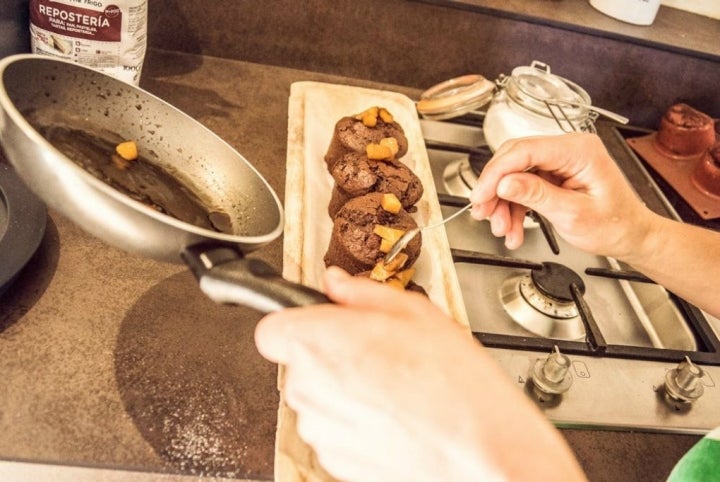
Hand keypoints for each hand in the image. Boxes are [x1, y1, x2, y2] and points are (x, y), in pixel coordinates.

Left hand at [255, 267, 585, 481]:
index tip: (321, 322)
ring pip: (318, 398)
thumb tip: (337, 284)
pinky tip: (395, 413)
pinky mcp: (335, 461)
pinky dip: (356, 421)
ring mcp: (319, 431)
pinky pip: (335, 429)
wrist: (482, 452)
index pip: (271, 326)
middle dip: (329, 353)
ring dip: (344, 389)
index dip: (297, 321)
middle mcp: (307, 390)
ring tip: (393, 385)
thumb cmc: (453, 386)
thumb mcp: (415, 312)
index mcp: (316, 343)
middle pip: (299, 363)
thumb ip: (362, 293)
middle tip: (376, 349)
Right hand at [469, 133, 653, 258]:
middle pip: (514, 159)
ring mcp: (560, 161)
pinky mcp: (554, 174)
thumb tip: (505, 183)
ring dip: (503, 203)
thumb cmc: (615, 225)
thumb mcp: (573, 214)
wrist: (631, 236)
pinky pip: (523, 185)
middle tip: (483, 212)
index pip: (524, 151)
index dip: (496, 173)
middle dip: (495, 189)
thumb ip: (537, 195)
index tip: (480, 196)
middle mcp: (568, 149)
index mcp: (578, 151)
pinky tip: (512, 228)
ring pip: (515, 174)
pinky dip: (514, 207)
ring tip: (503, 229)